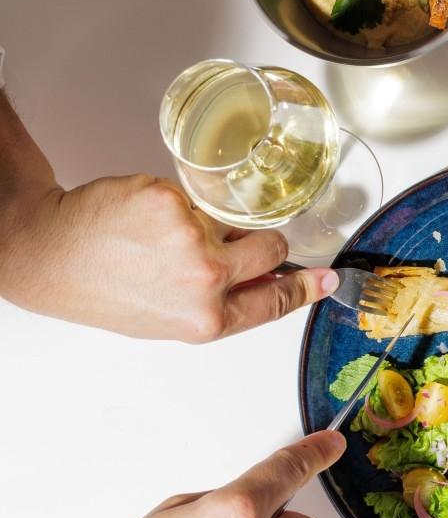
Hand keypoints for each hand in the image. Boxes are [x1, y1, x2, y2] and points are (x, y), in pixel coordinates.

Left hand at [0, 175, 335, 341]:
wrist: (49, 254)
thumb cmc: (105, 289)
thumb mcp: (170, 317)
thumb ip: (224, 302)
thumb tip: (270, 278)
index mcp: (206, 320)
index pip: (274, 300)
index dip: (305, 287)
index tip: (328, 278)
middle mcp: (204, 283)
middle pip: (271, 247)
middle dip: (256, 242)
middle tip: (221, 244)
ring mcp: (190, 239)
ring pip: (234, 219)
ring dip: (212, 222)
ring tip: (167, 236)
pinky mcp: (173, 202)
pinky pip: (199, 197)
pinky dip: (178, 202)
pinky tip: (147, 217)